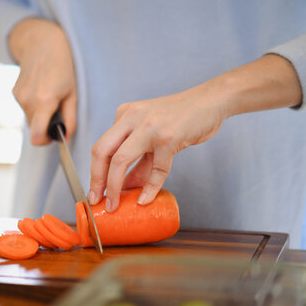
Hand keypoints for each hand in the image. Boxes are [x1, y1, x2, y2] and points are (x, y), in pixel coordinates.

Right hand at [9, 18, 76, 144]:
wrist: (42, 44)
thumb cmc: (62, 67)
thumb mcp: (72, 93)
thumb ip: (70, 117)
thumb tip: (66, 135)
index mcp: (43, 102)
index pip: (37, 136)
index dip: (45, 141)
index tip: (54, 135)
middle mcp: (27, 101)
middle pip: (34, 128)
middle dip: (45, 125)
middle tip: (58, 110)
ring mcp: (18, 96)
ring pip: (30, 118)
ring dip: (40, 114)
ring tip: (50, 96)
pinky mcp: (14, 93)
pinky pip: (25, 108)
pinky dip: (34, 105)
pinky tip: (41, 90)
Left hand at [87, 54, 301, 211]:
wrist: (211, 101)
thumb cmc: (181, 118)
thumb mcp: (152, 134)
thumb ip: (139, 158)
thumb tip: (124, 187)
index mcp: (125, 114)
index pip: (101, 146)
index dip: (94, 172)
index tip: (94, 192)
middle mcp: (132, 117)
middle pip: (102, 152)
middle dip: (97, 180)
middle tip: (97, 200)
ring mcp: (149, 127)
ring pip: (121, 160)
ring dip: (116, 187)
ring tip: (114, 204)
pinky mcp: (169, 137)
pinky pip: (156, 169)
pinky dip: (149, 187)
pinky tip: (145, 199)